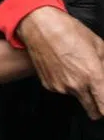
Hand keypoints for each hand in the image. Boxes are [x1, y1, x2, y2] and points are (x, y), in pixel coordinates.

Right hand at [18, 6, 103, 120]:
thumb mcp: (99, 46)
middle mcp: (76, 86)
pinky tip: (65, 69)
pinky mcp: (48, 85)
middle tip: (99, 95)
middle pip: (93, 112)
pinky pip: (63, 91)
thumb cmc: (69, 32)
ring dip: (82, 92)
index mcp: (93, 76)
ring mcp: (60, 87)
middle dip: (99, 107)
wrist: (40, 27)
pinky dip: (67, 85)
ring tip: (78, 72)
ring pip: (78, 99)